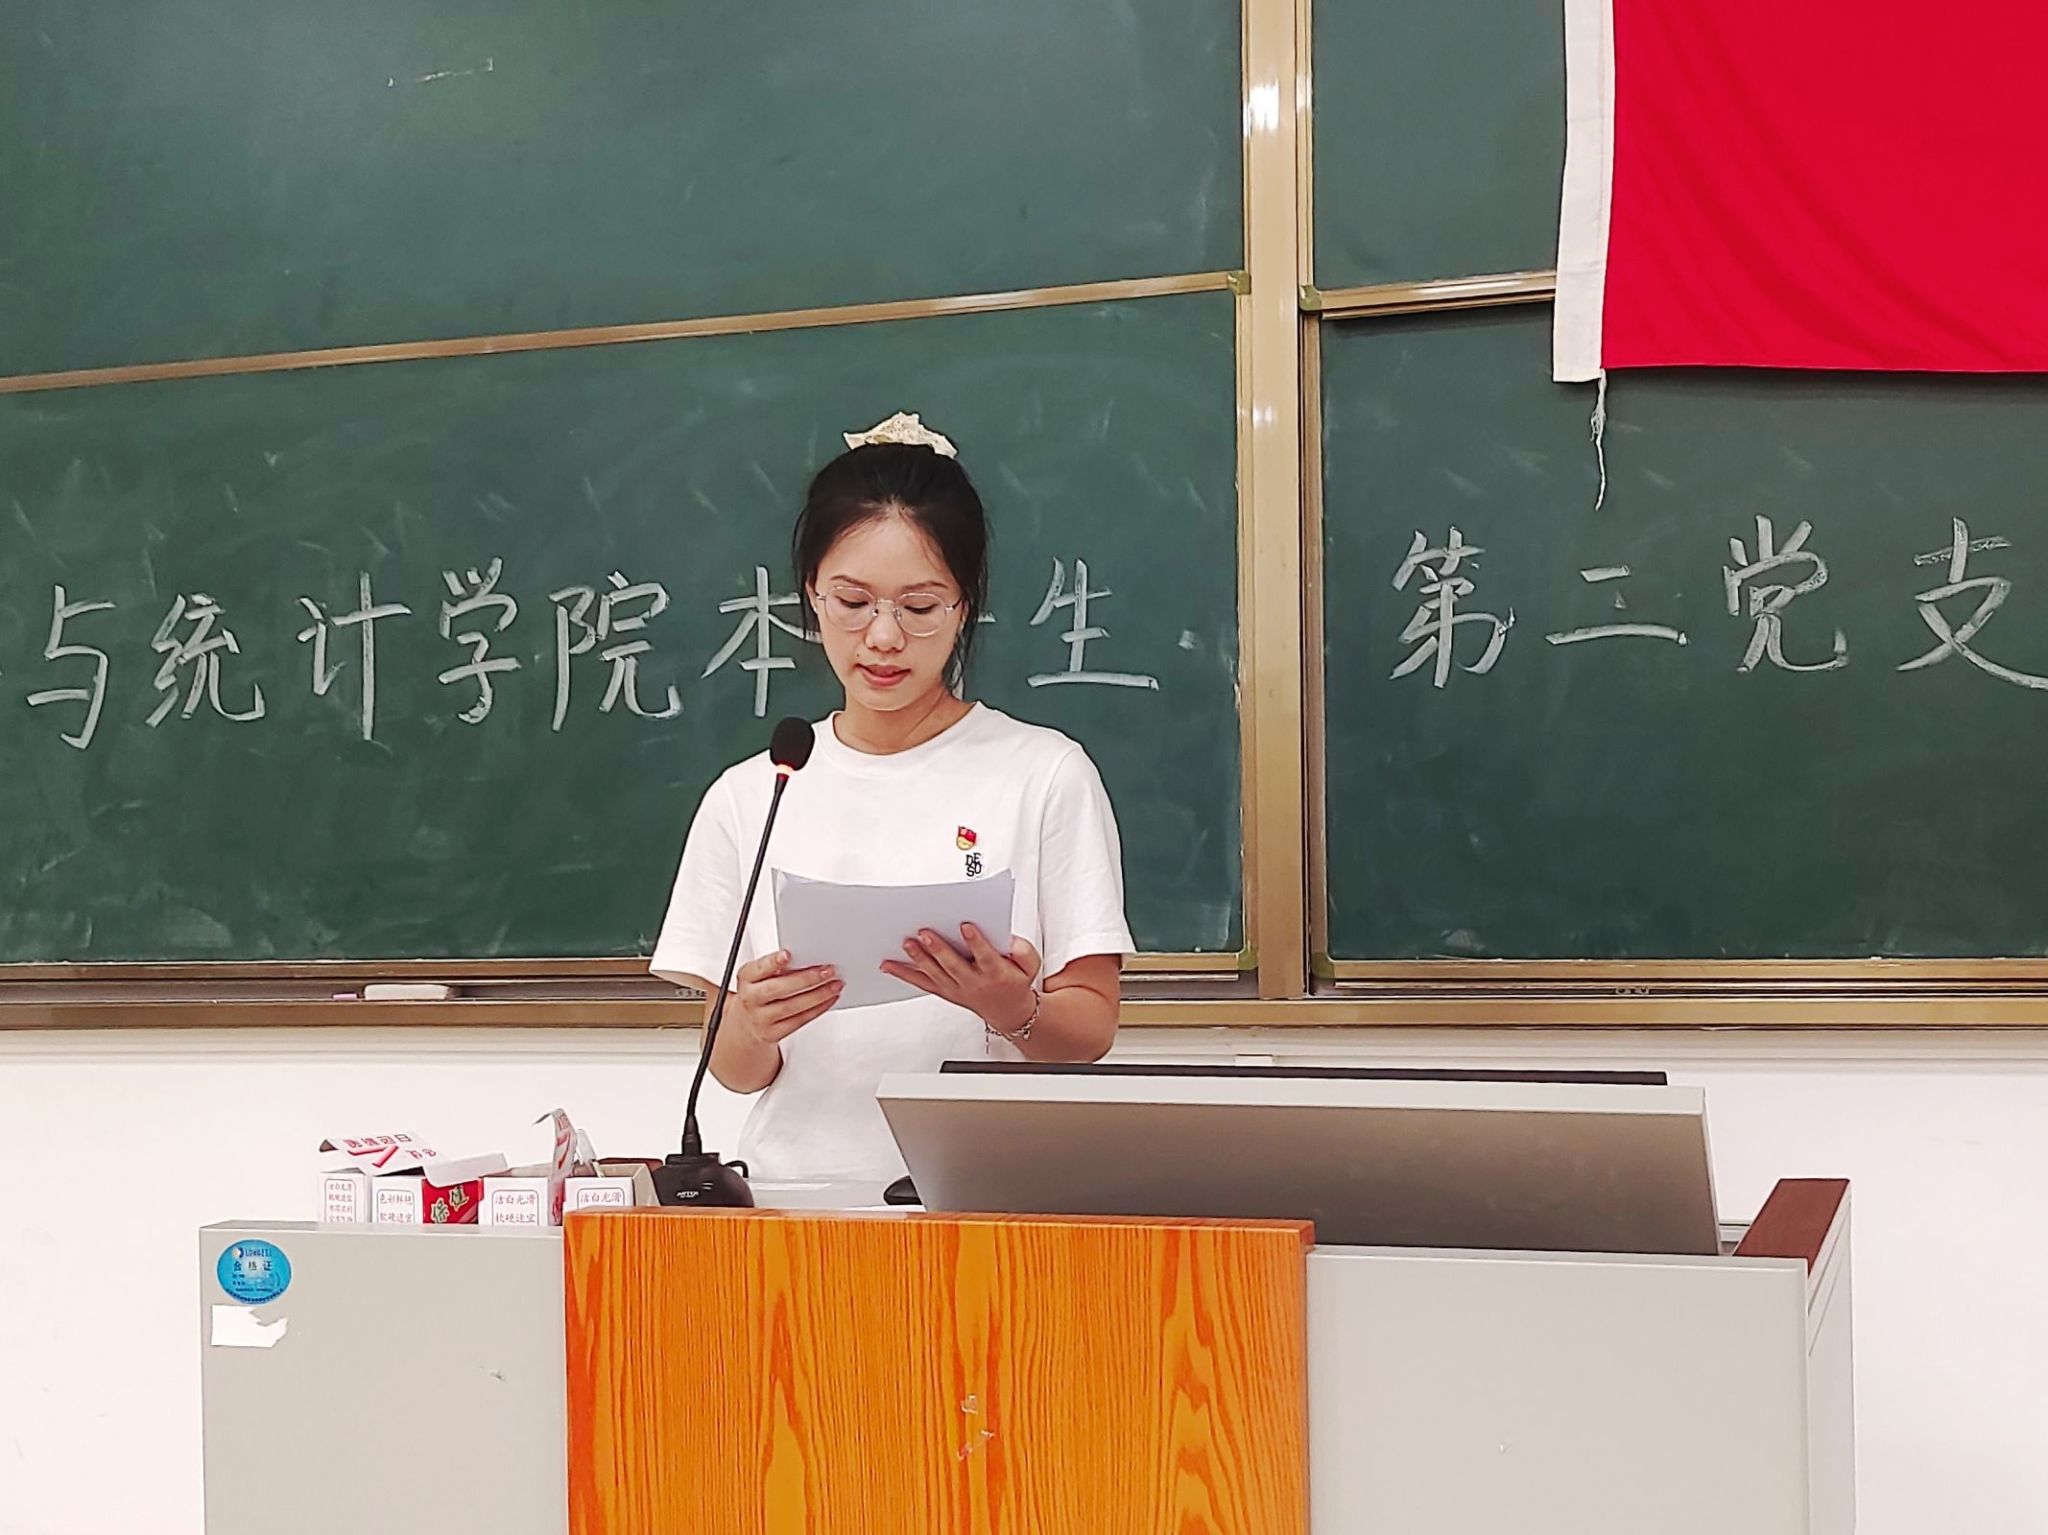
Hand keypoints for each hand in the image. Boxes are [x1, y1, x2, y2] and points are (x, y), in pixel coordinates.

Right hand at [727, 950, 841, 1044]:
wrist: (747, 1023)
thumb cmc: (759, 992)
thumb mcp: (759, 975)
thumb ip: (777, 967)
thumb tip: (807, 958)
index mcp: (746, 978)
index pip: (759, 969)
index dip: (772, 962)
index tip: (788, 954)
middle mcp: (751, 999)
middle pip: (778, 988)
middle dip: (806, 979)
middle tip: (827, 970)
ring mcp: (761, 1018)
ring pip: (792, 1007)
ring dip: (818, 995)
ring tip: (835, 984)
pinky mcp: (773, 1034)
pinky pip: (800, 1021)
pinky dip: (818, 1009)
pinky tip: (829, 999)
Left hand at [881, 924, 1041, 1033]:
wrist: (1009, 1011)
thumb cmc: (1015, 981)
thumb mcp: (1030, 965)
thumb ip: (1022, 950)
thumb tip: (1009, 940)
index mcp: (995, 972)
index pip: (985, 956)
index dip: (976, 942)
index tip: (966, 926)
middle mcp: (973, 982)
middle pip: (953, 965)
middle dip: (938, 948)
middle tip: (925, 932)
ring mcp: (956, 988)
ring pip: (934, 973)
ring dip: (918, 959)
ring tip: (906, 943)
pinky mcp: (944, 991)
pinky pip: (921, 983)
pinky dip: (904, 974)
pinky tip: (888, 965)